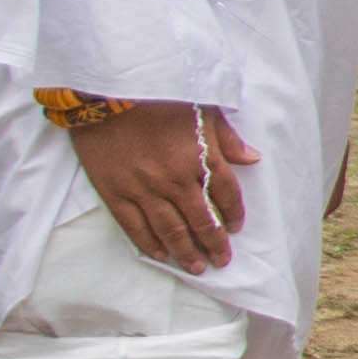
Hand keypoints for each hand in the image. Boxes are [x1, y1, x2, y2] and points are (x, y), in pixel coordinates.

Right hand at [72, 100, 246, 272]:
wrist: (105, 91)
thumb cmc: (157, 95)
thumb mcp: (202, 108)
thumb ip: (227, 137)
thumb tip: (252, 158)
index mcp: (201, 157)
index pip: (226, 194)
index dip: (234, 214)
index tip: (236, 229)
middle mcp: (176, 178)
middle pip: (202, 219)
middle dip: (214, 243)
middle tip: (222, 260)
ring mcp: (144, 189)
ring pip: (171, 230)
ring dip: (187, 252)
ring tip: (197, 267)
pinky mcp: (115, 192)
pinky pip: (135, 227)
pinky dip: (150, 244)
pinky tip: (161, 255)